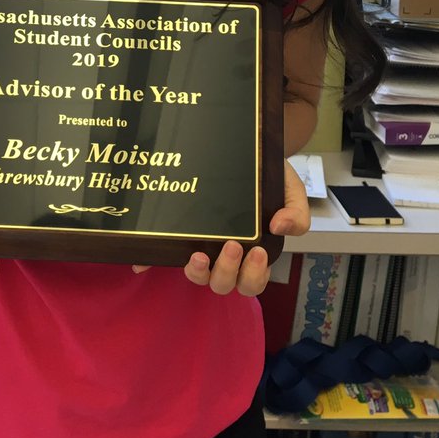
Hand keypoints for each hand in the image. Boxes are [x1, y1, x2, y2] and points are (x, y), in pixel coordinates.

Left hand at [133, 160, 310, 295]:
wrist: (247, 152)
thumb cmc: (269, 180)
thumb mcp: (291, 192)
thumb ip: (296, 213)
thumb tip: (282, 227)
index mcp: (254, 254)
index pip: (253, 281)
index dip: (254, 275)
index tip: (258, 252)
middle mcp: (226, 257)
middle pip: (224, 285)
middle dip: (228, 271)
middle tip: (233, 245)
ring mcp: (201, 246)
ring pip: (197, 276)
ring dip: (198, 272)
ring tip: (198, 254)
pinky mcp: (180, 234)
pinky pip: (163, 255)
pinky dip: (151, 263)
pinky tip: (142, 264)